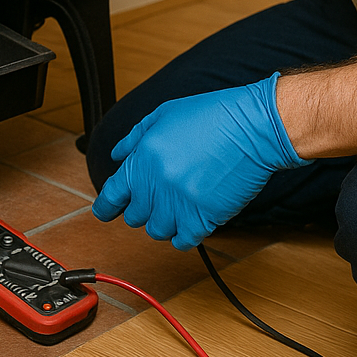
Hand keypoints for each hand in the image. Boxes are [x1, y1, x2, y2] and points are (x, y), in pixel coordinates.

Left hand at [91, 74, 310, 249]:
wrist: (252, 127)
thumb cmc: (211, 116)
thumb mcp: (164, 114)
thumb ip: (135, 137)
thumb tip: (118, 155)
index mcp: (143, 158)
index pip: (112, 195)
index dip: (105, 207)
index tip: (104, 212)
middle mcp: (157, 184)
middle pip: (135, 216)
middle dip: (143, 207)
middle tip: (159, 196)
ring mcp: (180, 204)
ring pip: (158, 231)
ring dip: (165, 221)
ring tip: (179, 203)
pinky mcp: (204, 218)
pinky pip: (183, 241)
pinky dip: (185, 234)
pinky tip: (192, 219)